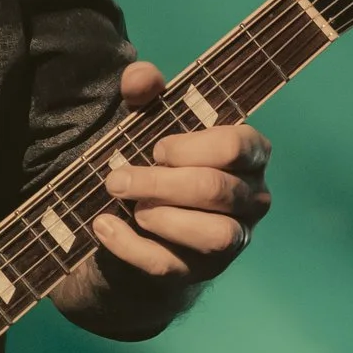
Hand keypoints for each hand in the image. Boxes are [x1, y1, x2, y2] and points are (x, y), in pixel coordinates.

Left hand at [52, 60, 272, 337]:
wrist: (133, 230)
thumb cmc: (153, 166)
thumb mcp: (144, 124)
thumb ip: (144, 95)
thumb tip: (142, 77)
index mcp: (247, 158)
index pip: (240, 146)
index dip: (193, 146)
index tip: (157, 147)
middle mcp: (249, 201)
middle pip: (217, 190)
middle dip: (161, 182)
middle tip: (118, 178)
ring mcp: (228, 243)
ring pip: (214, 234)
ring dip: (161, 216)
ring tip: (129, 206)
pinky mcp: (195, 275)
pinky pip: (169, 264)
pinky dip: (129, 245)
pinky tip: (103, 225)